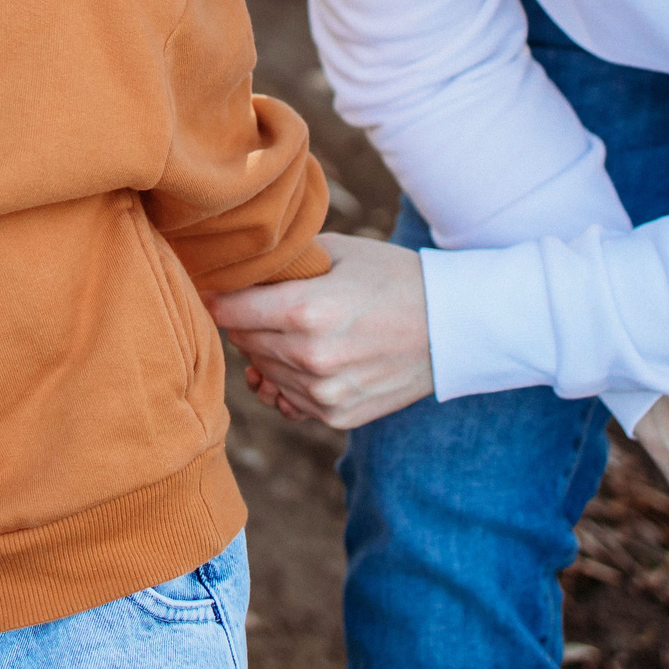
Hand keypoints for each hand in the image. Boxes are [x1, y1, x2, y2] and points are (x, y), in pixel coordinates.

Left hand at [206, 234, 432, 429]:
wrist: (451, 326)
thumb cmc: (392, 278)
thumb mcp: (337, 252)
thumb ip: (283, 263)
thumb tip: (235, 271)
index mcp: (306, 310)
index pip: (229, 311)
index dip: (219, 298)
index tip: (217, 290)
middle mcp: (311, 357)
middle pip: (244, 342)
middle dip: (246, 323)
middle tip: (263, 306)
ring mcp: (324, 393)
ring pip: (263, 373)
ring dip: (268, 353)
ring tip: (294, 331)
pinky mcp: (338, 416)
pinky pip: (289, 402)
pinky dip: (290, 383)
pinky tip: (306, 362)